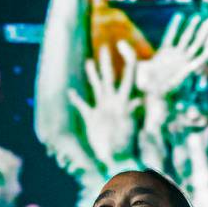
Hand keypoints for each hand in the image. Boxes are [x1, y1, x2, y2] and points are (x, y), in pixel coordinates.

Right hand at [68, 41, 140, 168]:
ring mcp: (102, 109)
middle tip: (105, 47)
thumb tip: (137, 100)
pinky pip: (83, 106)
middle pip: (109, 77)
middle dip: (106, 62)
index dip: (128, 62)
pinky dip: (76, 100)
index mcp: (122, 101)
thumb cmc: (124, 144)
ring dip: (92, 75)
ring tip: (89, 62)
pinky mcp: (92, 119)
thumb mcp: (129, 126)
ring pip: (97, 87)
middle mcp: (112, 102)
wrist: (116, 159)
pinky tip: (70, 92)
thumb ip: (131, 112)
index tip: (124, 48)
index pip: (128, 77)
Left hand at [136, 13, 207, 97]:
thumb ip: (129, 53)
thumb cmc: (143, 83)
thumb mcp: (135, 65)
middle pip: (188, 37)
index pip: (171, 35)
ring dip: (204, 33)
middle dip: (198, 27)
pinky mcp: (187, 68)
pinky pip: (199, 59)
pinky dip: (206, 51)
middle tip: (207, 17)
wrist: (151, 96)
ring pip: (196, 44)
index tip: (179, 14)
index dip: (175, 26)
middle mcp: (175, 56)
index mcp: (163, 53)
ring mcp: (182, 61)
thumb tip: (119, 43)